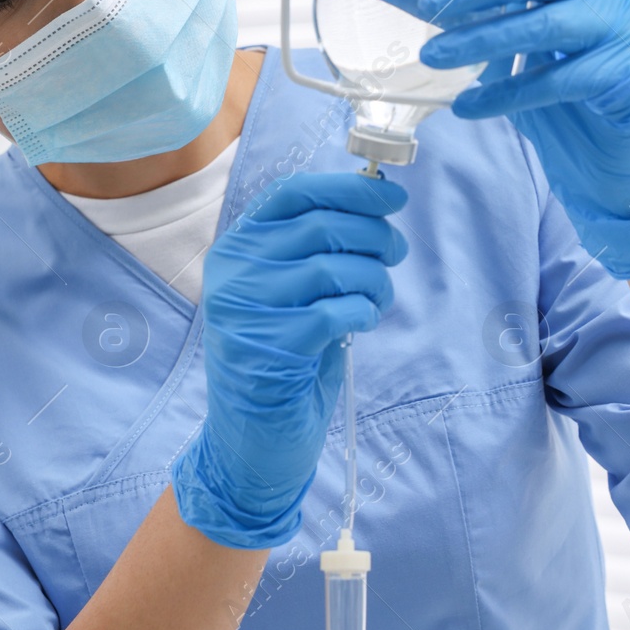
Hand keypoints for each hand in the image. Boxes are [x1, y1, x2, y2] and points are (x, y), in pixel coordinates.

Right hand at [170, 172, 408, 548]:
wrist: (253, 441)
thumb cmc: (284, 359)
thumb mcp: (293, 293)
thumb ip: (318, 250)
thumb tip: (377, 204)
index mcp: (237, 248)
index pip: (294, 193)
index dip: (350, 188)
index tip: (392, 197)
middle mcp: (233, 273)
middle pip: (322, 226)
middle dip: (376, 236)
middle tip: (396, 254)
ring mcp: (245, 311)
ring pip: (334, 267)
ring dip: (375, 280)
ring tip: (378, 299)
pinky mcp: (268, 349)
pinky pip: (335, 312)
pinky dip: (363, 313)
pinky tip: (362, 323)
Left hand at [417, 0, 629, 278]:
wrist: (607, 151)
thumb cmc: (556, 77)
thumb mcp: (511, 30)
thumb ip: (463, 1)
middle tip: (428, 2)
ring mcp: (623, 30)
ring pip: (548, 26)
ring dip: (484, 40)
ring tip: (433, 56)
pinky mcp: (625, 76)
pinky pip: (557, 82)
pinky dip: (506, 95)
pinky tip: (468, 106)